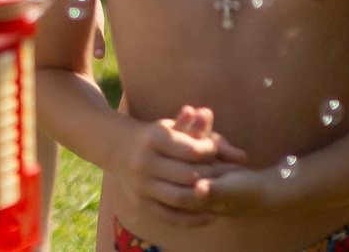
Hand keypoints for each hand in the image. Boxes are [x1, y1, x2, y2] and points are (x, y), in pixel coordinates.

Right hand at [118, 107, 245, 226]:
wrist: (115, 146)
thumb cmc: (153, 135)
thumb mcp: (173, 126)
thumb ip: (202, 132)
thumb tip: (233, 144)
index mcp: (151, 138)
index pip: (189, 149)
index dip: (209, 151)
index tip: (215, 151)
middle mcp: (143, 161)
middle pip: (187, 175)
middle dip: (211, 177)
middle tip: (226, 177)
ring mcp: (140, 184)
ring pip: (180, 198)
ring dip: (205, 201)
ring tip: (222, 199)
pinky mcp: (140, 202)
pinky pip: (170, 217)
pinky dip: (193, 220)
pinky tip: (211, 216)